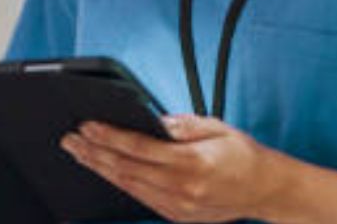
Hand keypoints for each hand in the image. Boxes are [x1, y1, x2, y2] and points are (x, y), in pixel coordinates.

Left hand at [61, 115, 287, 222]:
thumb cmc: (243, 155)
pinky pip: (141, 198)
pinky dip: (120, 183)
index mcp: (192, 162)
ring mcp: (178, 206)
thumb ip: (183, 125)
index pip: (140, 148)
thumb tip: (153, 121)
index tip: (88, 127)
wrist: (265, 190)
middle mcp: (182, 188)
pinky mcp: (177, 216)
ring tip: (80, 154)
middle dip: (95, 153)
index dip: (110, 137)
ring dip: (101, 169)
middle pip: (126, 169)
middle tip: (70, 140)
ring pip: (129, 186)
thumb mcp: (218, 128)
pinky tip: (106, 171)